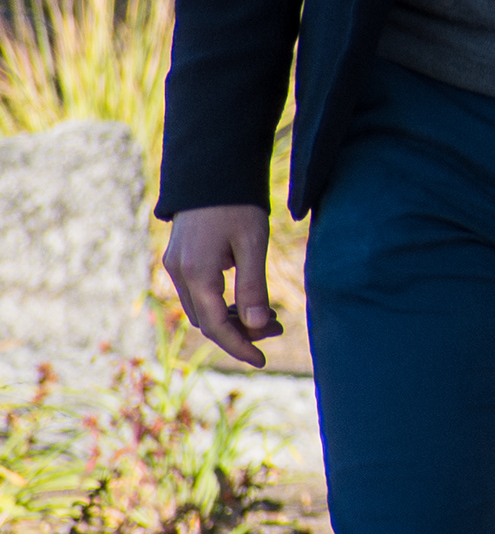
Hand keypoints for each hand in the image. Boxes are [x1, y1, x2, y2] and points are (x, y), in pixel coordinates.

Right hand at [162, 206, 279, 369]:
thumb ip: (254, 287)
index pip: (215, 326)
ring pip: (202, 309)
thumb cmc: (238, 205)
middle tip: (279, 327)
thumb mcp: (253, 245)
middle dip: (241, 331)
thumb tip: (258, 326)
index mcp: (197, 273)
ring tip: (271, 315)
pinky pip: (198, 294)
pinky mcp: (179, 259)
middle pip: (207, 321)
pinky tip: (249, 299)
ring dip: (232, 318)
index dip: (239, 346)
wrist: (214, 173)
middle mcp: (179, 273)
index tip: (262, 361)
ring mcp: (176, 267)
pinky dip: (221, 302)